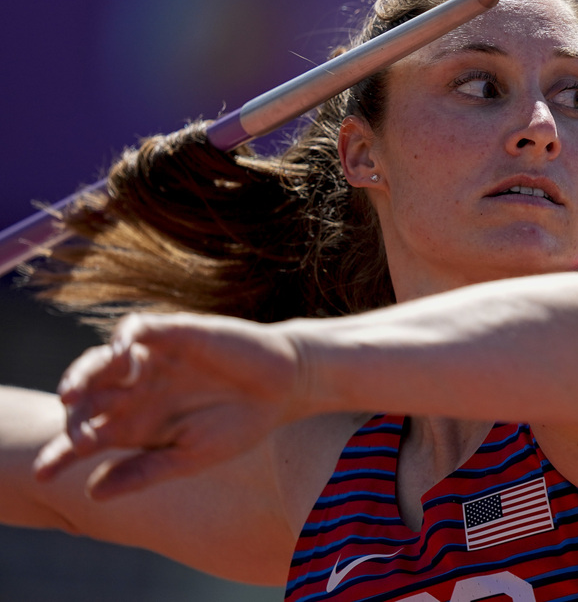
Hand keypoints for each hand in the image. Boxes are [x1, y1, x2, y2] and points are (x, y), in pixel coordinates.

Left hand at [34, 312, 303, 498]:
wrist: (286, 387)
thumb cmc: (241, 424)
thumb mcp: (191, 457)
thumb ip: (144, 471)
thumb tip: (92, 494)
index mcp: (139, 422)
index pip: (89, 434)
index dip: (63, 452)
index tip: (45, 473)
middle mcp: (138, 389)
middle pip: (88, 396)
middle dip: (72, 412)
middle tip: (71, 427)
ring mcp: (153, 359)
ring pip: (102, 361)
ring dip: (84, 374)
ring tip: (74, 392)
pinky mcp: (174, 333)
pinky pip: (137, 329)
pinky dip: (124, 338)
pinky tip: (121, 354)